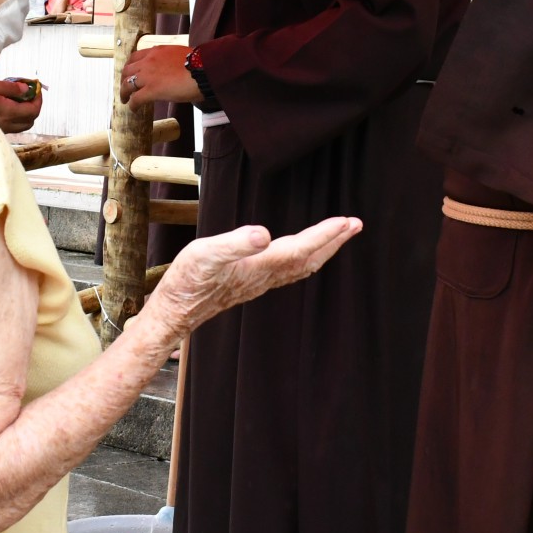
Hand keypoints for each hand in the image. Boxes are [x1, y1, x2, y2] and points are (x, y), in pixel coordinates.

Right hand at [0, 76, 42, 133]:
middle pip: (30, 120)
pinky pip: (11, 126)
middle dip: (34, 106)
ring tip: (17, 97)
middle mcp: (5, 124)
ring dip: (25, 112)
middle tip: (28, 91)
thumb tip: (26, 89)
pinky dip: (15, 116)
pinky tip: (6, 104)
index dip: (38, 99)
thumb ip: (10, 88)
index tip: (36, 87)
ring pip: (21, 125)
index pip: (33, 111)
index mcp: (6, 112)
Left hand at [121, 45, 200, 105]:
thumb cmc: (201, 63)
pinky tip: (134, 109)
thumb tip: (176, 69)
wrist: (204, 69)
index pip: (136, 56)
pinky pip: (136, 98)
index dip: (130, 66)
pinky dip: (132, 105)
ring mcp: (148, 75)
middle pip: (127, 70)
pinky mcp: (151, 90)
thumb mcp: (181, 55)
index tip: (131, 72)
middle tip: (125, 87)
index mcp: (157, 51)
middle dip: (124, 79)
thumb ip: (173, 60)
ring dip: (124, 92)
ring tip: (125, 100)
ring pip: (127, 84)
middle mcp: (149, 61)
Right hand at [147, 218, 362, 337]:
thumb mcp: (206, 254)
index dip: (325, 235)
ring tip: (339, 234)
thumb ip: (235, 243)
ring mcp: (261, 281)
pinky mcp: (252, 281)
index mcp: (260, 266)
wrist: (176, 310)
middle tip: (355, 224)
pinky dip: (306, 256)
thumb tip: (264, 234)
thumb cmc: (188, 281)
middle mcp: (266, 275)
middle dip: (334, 241)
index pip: (301, 249)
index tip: (346, 221)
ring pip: (302, 266)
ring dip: (323, 249)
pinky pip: (290, 269)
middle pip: (309, 259)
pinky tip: (302, 251)